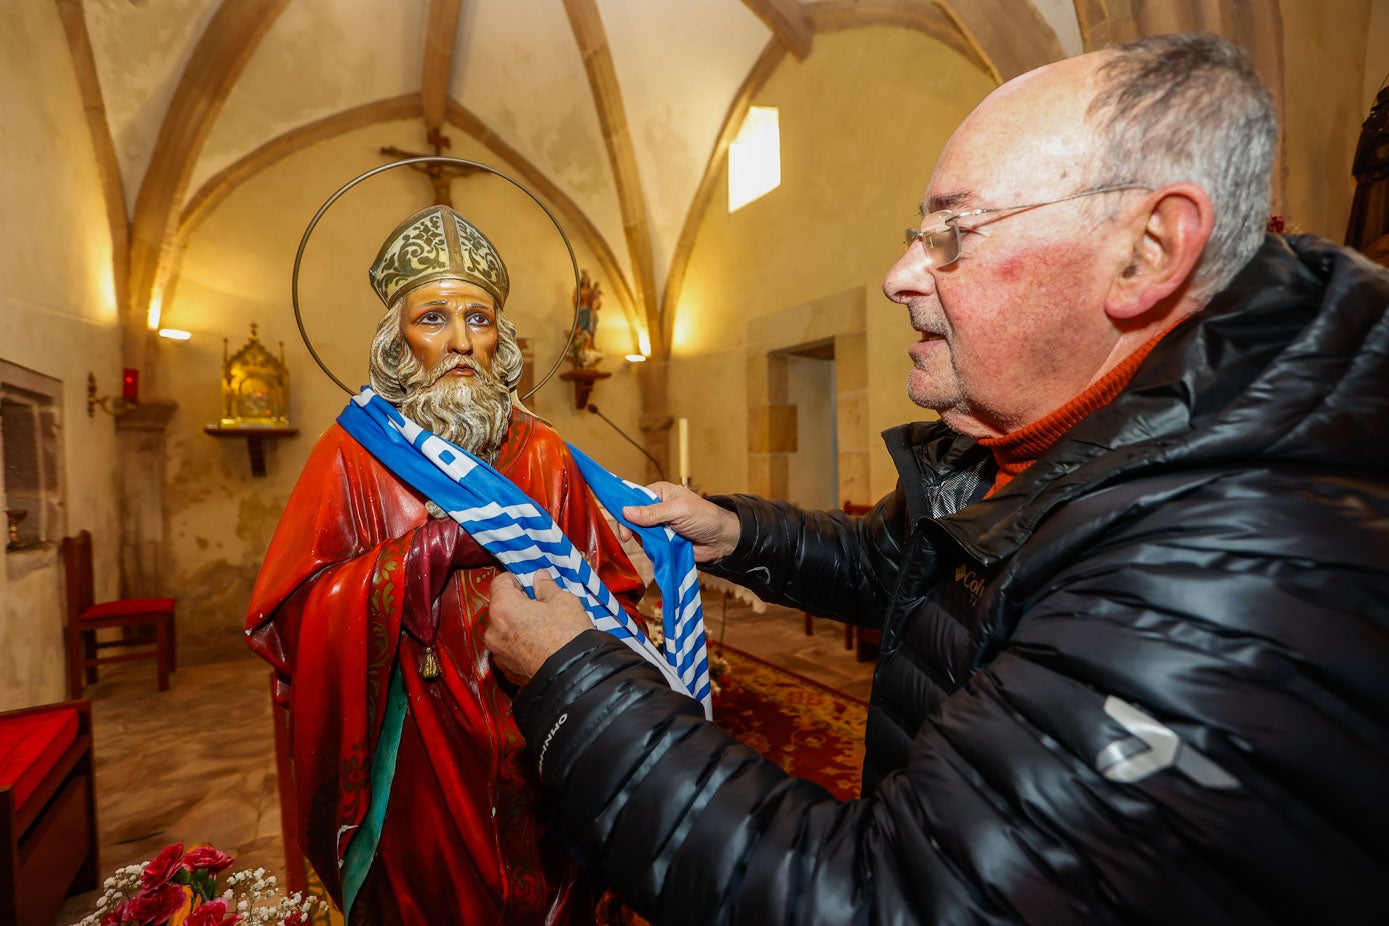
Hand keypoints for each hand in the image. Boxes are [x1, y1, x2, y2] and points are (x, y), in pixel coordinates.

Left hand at [485, 570, 591, 684]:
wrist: (574, 676)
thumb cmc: (568, 635)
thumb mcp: (563, 601)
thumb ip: (546, 586)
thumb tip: (539, 577)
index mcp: (503, 607)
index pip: (500, 582)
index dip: (515, 580)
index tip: (529, 583)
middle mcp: (493, 631)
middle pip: (500, 608)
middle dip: (516, 605)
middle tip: (540, 607)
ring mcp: (498, 654)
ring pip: (504, 631)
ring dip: (517, 627)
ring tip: (541, 630)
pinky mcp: (507, 671)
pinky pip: (510, 651)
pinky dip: (520, 646)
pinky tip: (539, 647)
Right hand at [621, 482, 739, 561]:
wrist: (721, 540)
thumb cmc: (705, 517)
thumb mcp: (679, 510)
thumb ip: (653, 513)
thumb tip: (626, 511)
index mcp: (659, 493)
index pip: (633, 497)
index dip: (624, 508)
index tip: (620, 520)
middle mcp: (655, 508)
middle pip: (632, 517)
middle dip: (632, 527)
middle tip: (629, 537)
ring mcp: (658, 526)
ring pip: (639, 533)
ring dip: (644, 539)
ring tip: (656, 541)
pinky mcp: (661, 542)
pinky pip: (648, 546)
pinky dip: (651, 549)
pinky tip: (659, 549)